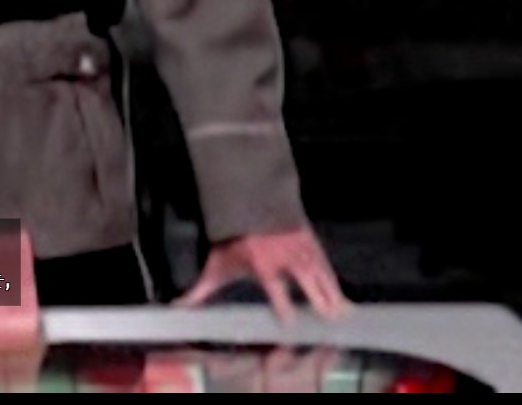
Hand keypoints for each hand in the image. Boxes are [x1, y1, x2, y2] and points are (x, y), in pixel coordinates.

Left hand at [171, 226, 348, 321]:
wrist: (248, 200)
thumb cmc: (232, 239)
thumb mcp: (217, 265)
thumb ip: (200, 291)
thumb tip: (178, 307)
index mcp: (263, 265)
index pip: (274, 289)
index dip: (282, 306)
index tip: (288, 323)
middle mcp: (285, 257)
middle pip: (306, 281)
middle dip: (319, 299)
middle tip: (330, 317)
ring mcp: (300, 248)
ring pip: (320, 272)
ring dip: (332, 292)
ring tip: (344, 311)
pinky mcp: (310, 241)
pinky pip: (325, 263)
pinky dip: (334, 278)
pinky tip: (342, 294)